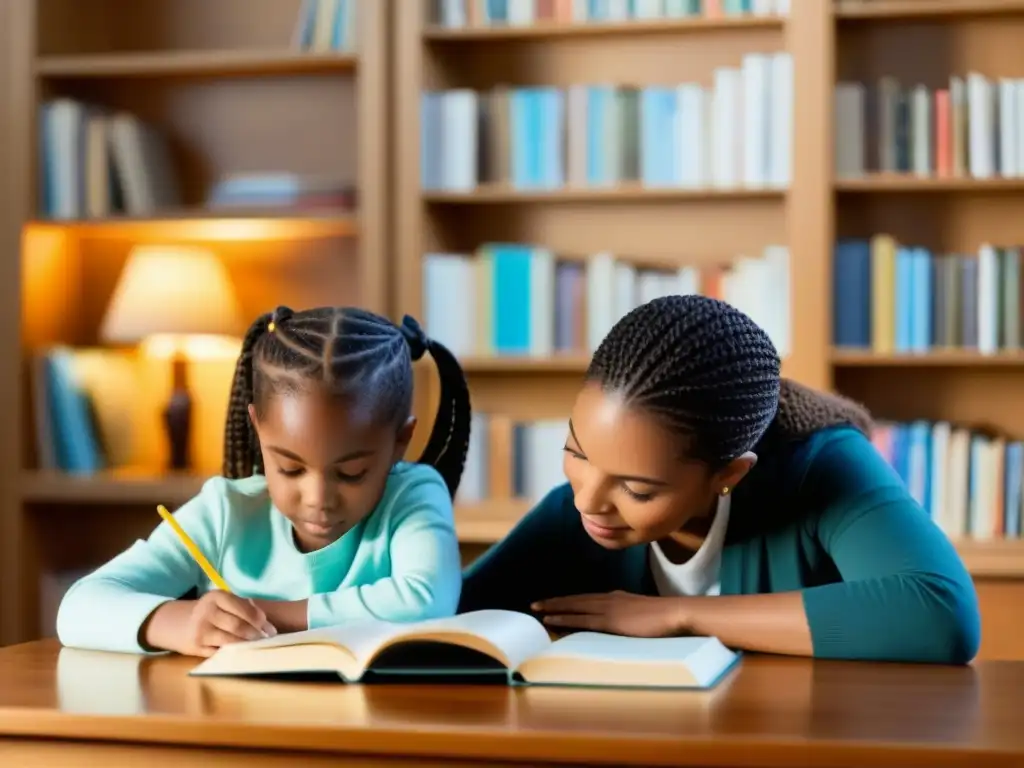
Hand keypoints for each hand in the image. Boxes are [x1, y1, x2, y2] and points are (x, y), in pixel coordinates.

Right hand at [144, 591, 276, 656]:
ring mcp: (200, 630)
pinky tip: (242, 653)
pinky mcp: (196, 647)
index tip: (270, 629)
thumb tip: (266, 623)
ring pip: (230, 641)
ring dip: (246, 645)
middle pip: (238, 626)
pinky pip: (220, 651)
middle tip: (267, 639)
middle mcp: (207, 611)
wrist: (181, 623)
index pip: (244, 609)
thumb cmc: (212, 612)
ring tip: (257, 646)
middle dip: (256, 634)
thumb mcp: (223, 602)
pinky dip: (233, 653)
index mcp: (217, 596)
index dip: (259, 620)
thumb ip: (243, 607)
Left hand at [532, 591, 687, 637]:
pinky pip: (580, 619)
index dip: (571, 601)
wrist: (676, 614)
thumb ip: (633, 618)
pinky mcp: (609, 621)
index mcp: (618, 598)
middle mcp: (610, 599)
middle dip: (556, 602)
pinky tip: (550, 621)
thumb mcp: (645, 616)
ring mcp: (608, 609)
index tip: (555, 603)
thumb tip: (627, 626)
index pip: (588, 599)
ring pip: (574, 606)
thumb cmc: (667, 619)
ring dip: (554, 608)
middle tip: (535, 603)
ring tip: (536, 609)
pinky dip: (563, 619)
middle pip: (576, 600)